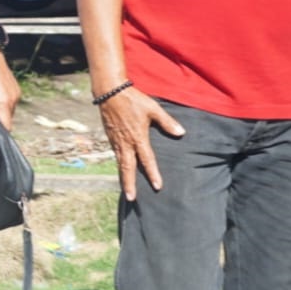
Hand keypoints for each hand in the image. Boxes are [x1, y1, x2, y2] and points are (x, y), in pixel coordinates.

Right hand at [97, 85, 183, 200]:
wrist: (109, 91)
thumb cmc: (133, 99)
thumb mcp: (153, 109)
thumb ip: (167, 122)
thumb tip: (181, 133)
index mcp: (138, 137)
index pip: (147, 159)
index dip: (153, 173)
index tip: (158, 186)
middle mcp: (125, 142)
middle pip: (127, 168)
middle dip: (129, 184)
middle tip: (131, 198)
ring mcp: (116, 140)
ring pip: (120, 163)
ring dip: (123, 177)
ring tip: (126, 189)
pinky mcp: (110, 136)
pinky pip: (116, 155)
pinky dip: (119, 165)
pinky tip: (122, 168)